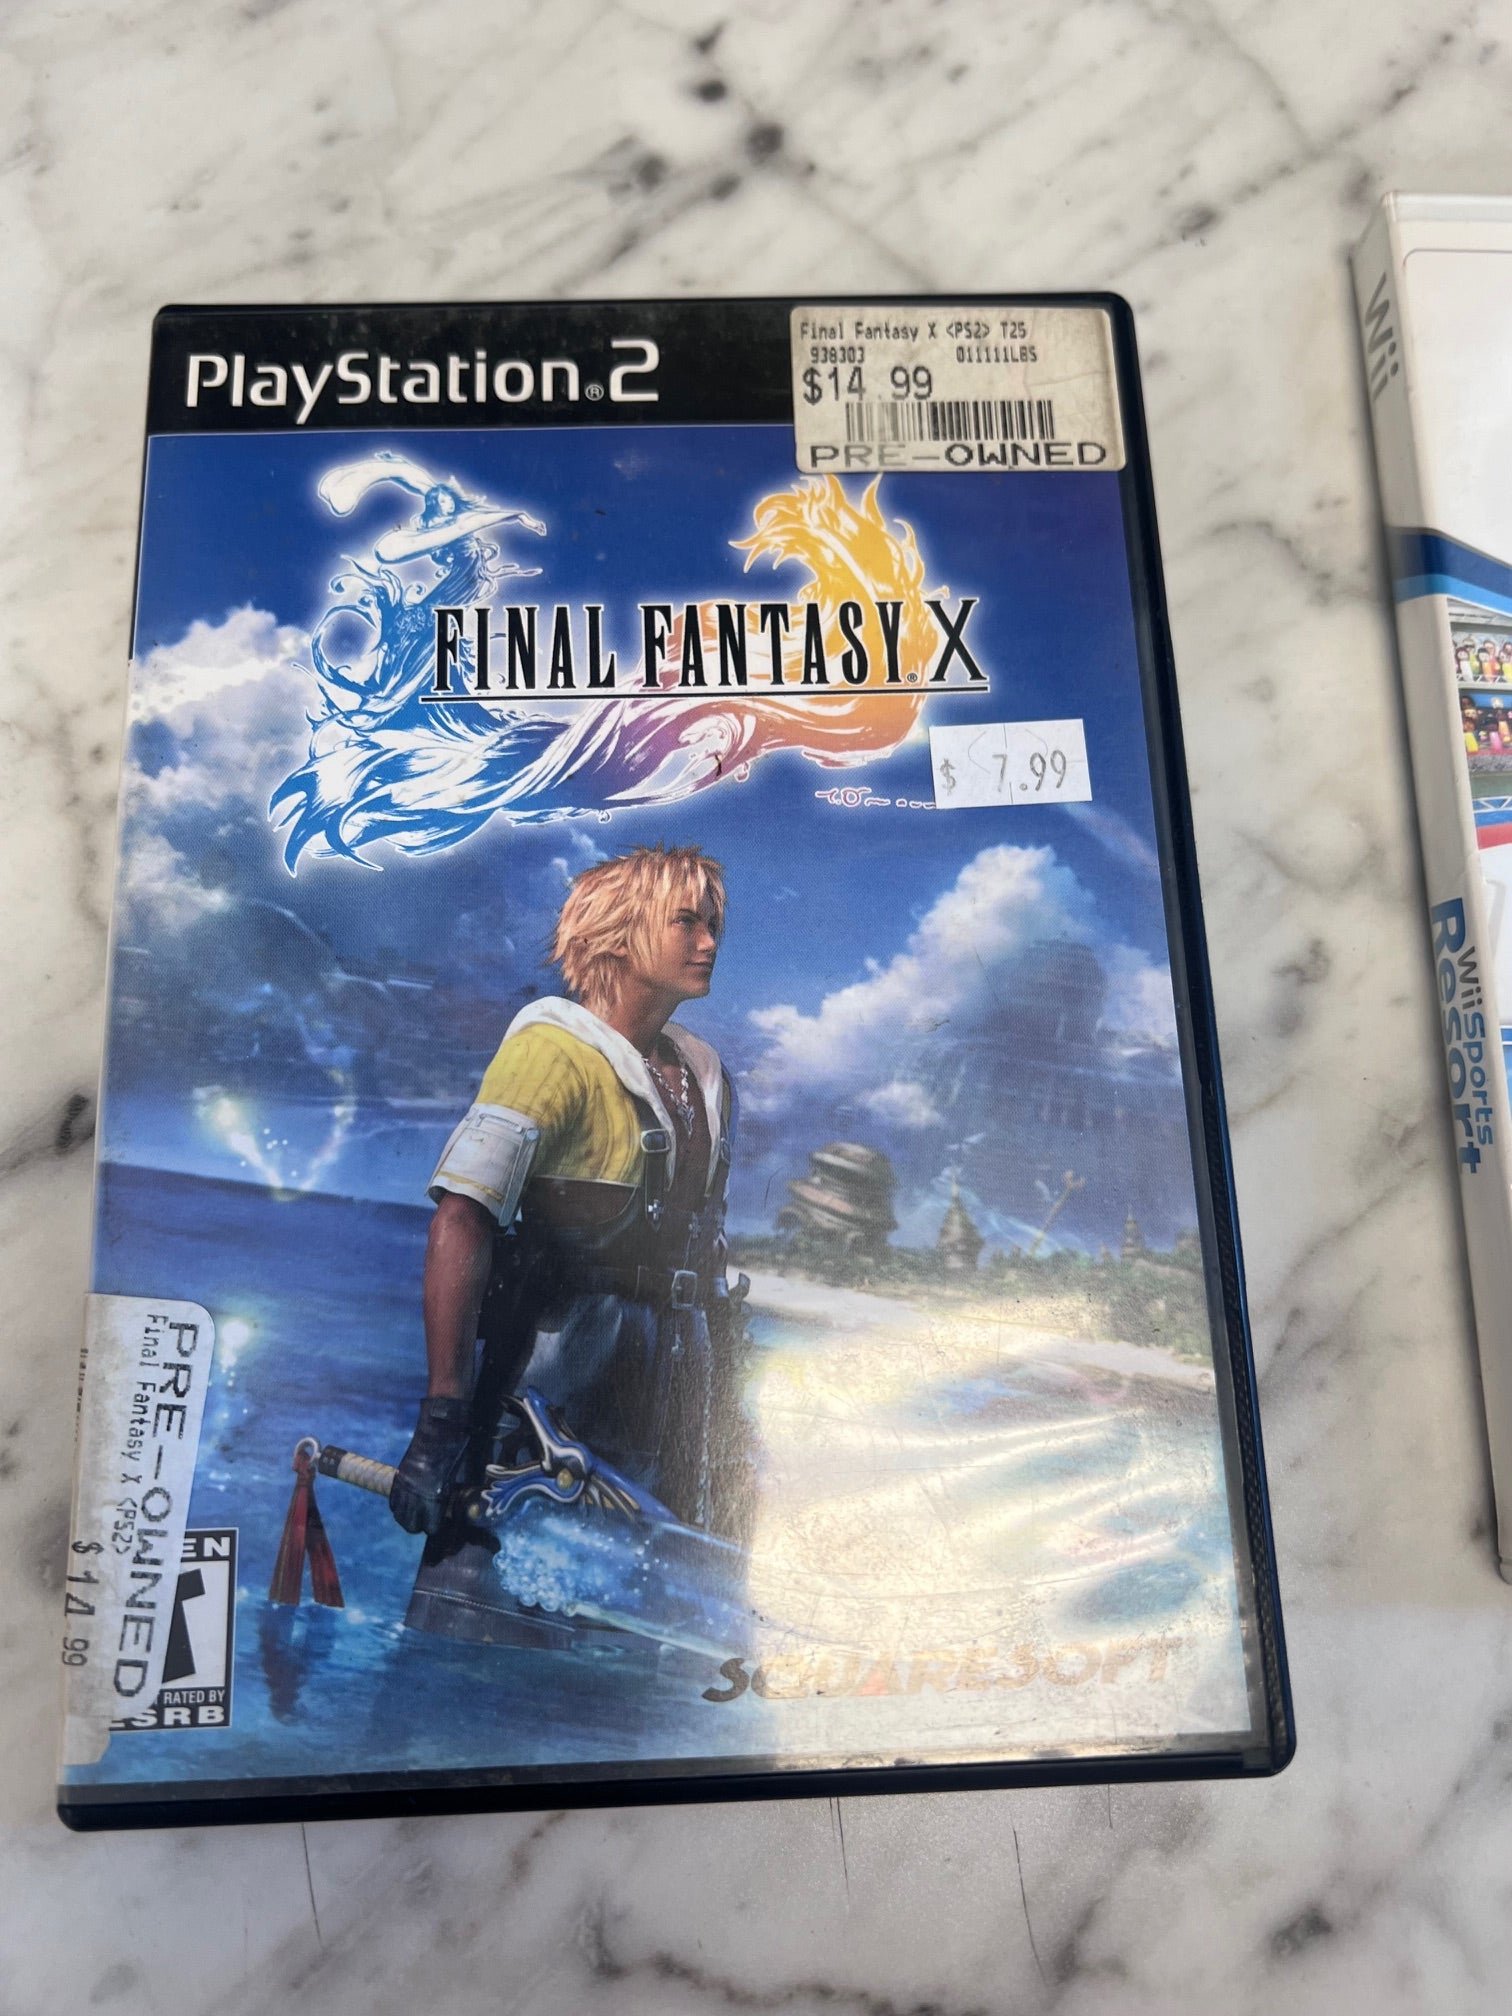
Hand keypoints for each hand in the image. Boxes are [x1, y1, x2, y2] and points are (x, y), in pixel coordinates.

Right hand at [389, 1396, 471, 1535]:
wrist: (438, 1429)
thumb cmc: (454, 1450)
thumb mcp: (455, 1476)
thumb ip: (448, 1495)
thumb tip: (446, 1509)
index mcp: (435, 1496)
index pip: (430, 1527)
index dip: (435, 1526)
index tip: (439, 1522)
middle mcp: (417, 1495)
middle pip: (411, 1525)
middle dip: (419, 1525)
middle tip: (426, 1520)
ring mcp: (405, 1486)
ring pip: (399, 1515)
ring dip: (406, 1517)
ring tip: (414, 1513)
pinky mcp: (399, 1477)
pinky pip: (393, 1500)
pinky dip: (398, 1505)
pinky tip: (405, 1503)